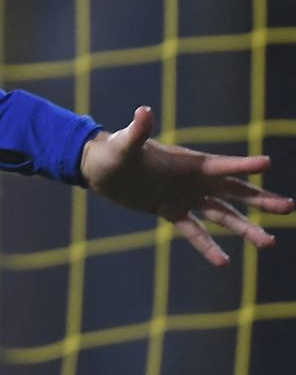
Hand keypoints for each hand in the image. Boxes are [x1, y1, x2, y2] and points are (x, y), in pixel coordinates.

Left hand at [80, 106, 292, 265]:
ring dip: (245, 228)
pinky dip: (208, 246)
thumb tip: (143, 111)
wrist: (99, 168)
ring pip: (222, 215)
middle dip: (261, 200)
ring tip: (269, 243)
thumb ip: (137, 131)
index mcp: (188, 163)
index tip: (267, 164)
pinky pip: (194, 231)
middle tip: (289, 207)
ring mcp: (185, 197)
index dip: (242, 165)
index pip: (221, 165)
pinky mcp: (171, 211)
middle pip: (234, 192)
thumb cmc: (112, 151)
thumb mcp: (124, 144)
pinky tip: (224, 263)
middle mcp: (193, 180)